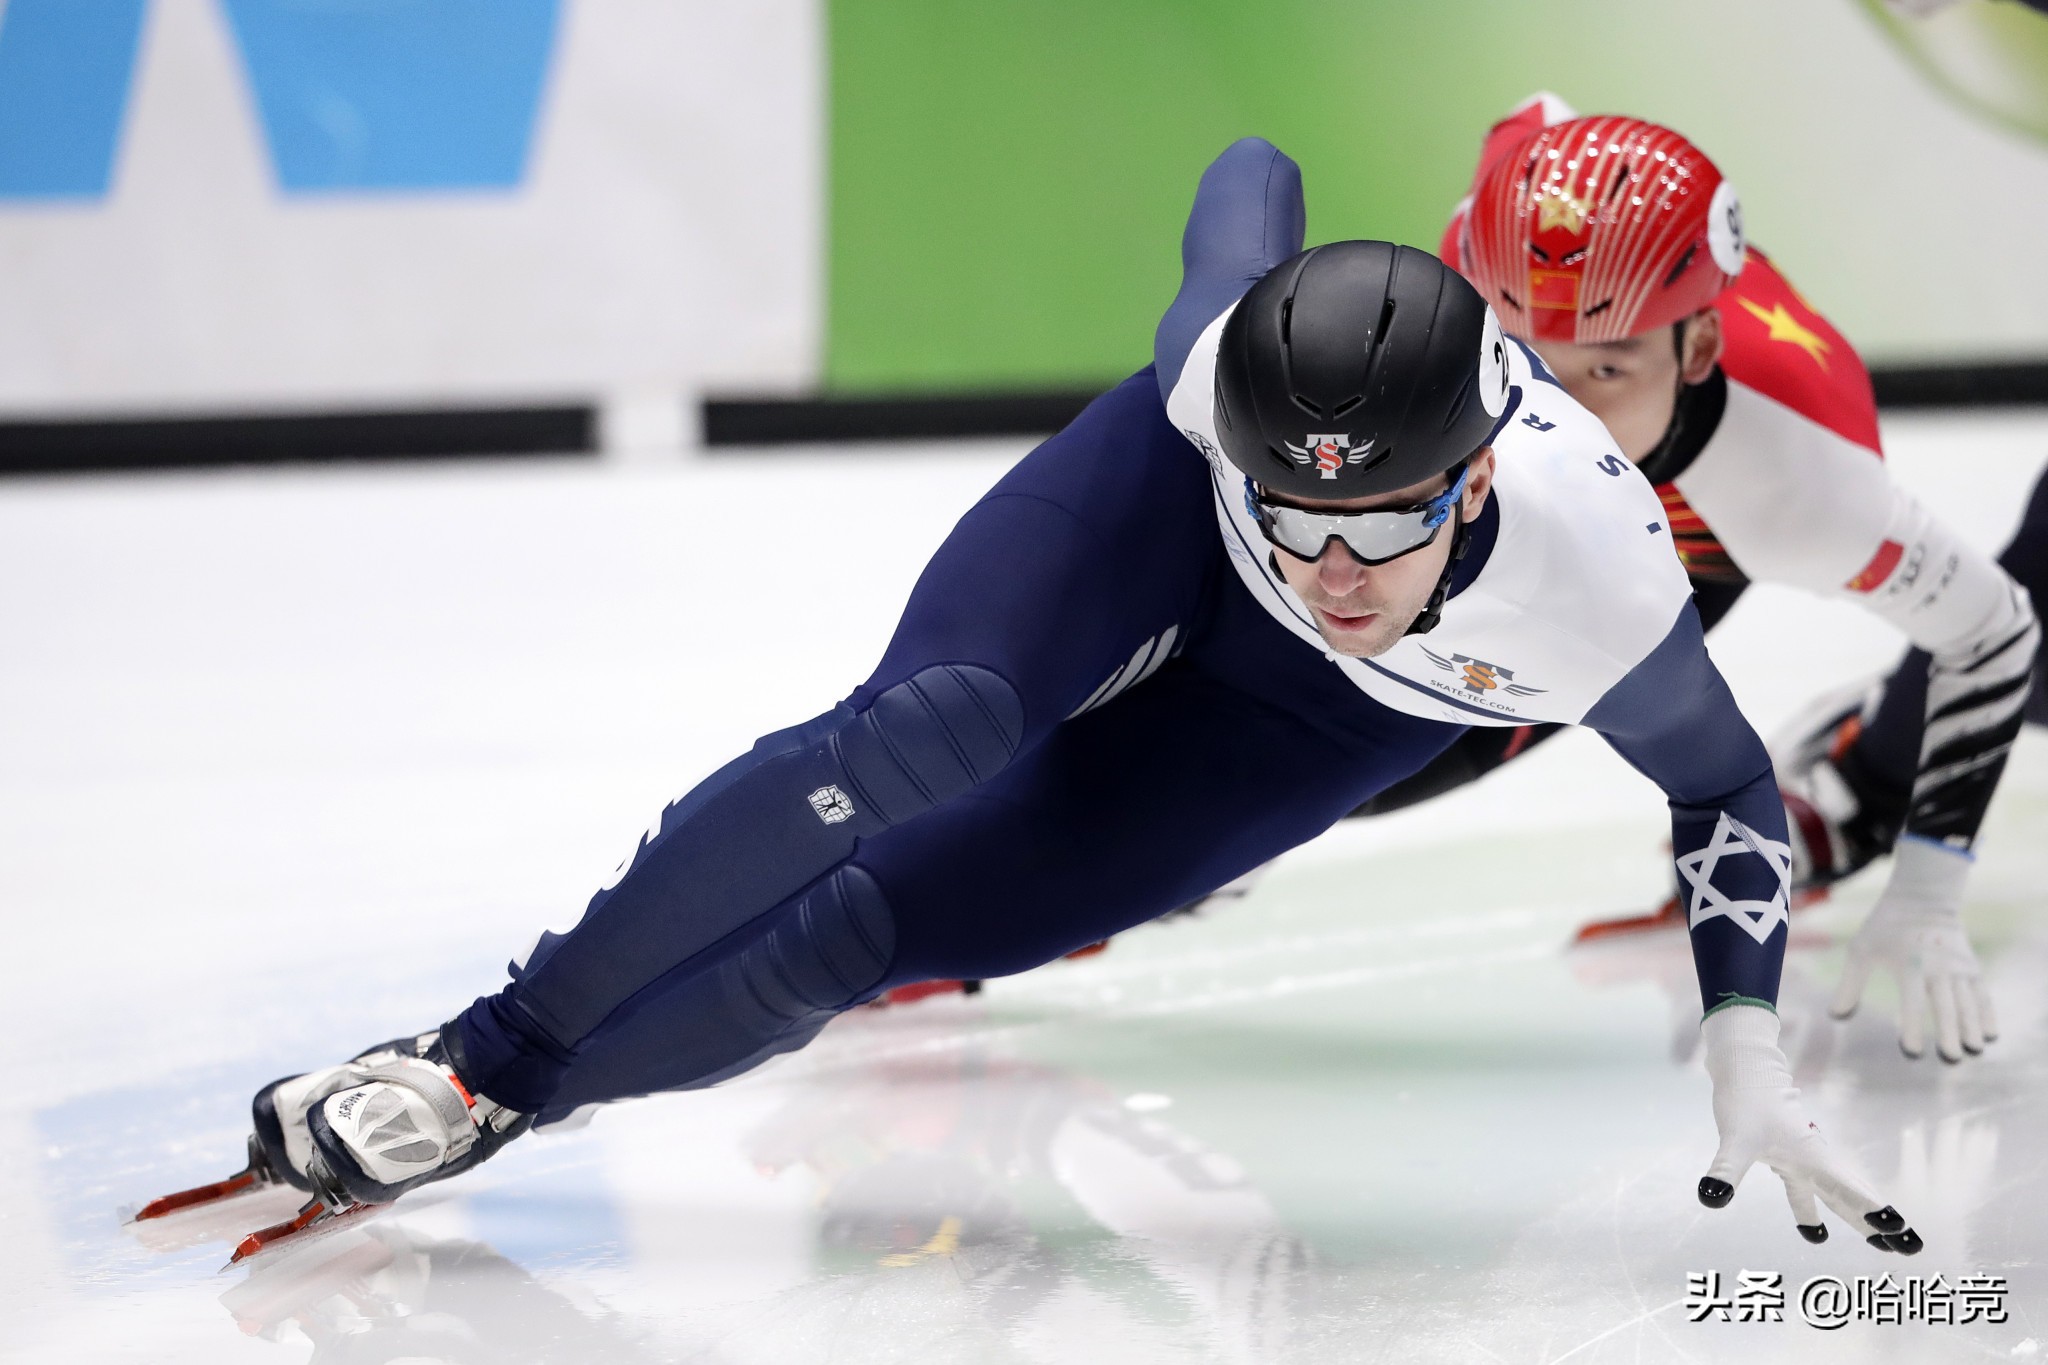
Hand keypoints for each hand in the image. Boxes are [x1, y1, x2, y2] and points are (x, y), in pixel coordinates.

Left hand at [1697, 1004, 1921, 1252]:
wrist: (1746, 1071)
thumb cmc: (1745, 1102)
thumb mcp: (1733, 1141)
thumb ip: (1725, 1171)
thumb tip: (1711, 1198)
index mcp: (1812, 1158)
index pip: (1847, 1190)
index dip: (1871, 1210)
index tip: (1896, 1229)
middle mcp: (1814, 1161)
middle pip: (1852, 1198)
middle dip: (1878, 1223)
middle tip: (1911, 1248)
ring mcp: (1804, 1160)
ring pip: (1836, 1195)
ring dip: (1856, 1220)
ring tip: (1879, 1245)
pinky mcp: (1790, 1158)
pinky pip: (1813, 1191)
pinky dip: (1821, 1210)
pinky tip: (1814, 1231)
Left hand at [1829, 837, 1995, 1061]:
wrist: (1923, 898)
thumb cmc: (1886, 927)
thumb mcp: (1861, 949)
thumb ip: (1850, 984)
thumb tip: (1836, 1016)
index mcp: (1908, 965)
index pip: (1912, 1001)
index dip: (1912, 1027)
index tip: (1913, 1051)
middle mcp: (1937, 968)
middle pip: (1945, 1005)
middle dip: (1949, 1033)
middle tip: (1951, 1059)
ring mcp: (1957, 967)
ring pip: (1967, 1002)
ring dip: (1971, 1027)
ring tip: (1973, 1051)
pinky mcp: (1972, 966)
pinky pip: (1982, 993)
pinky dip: (1987, 1013)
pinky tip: (1989, 1035)